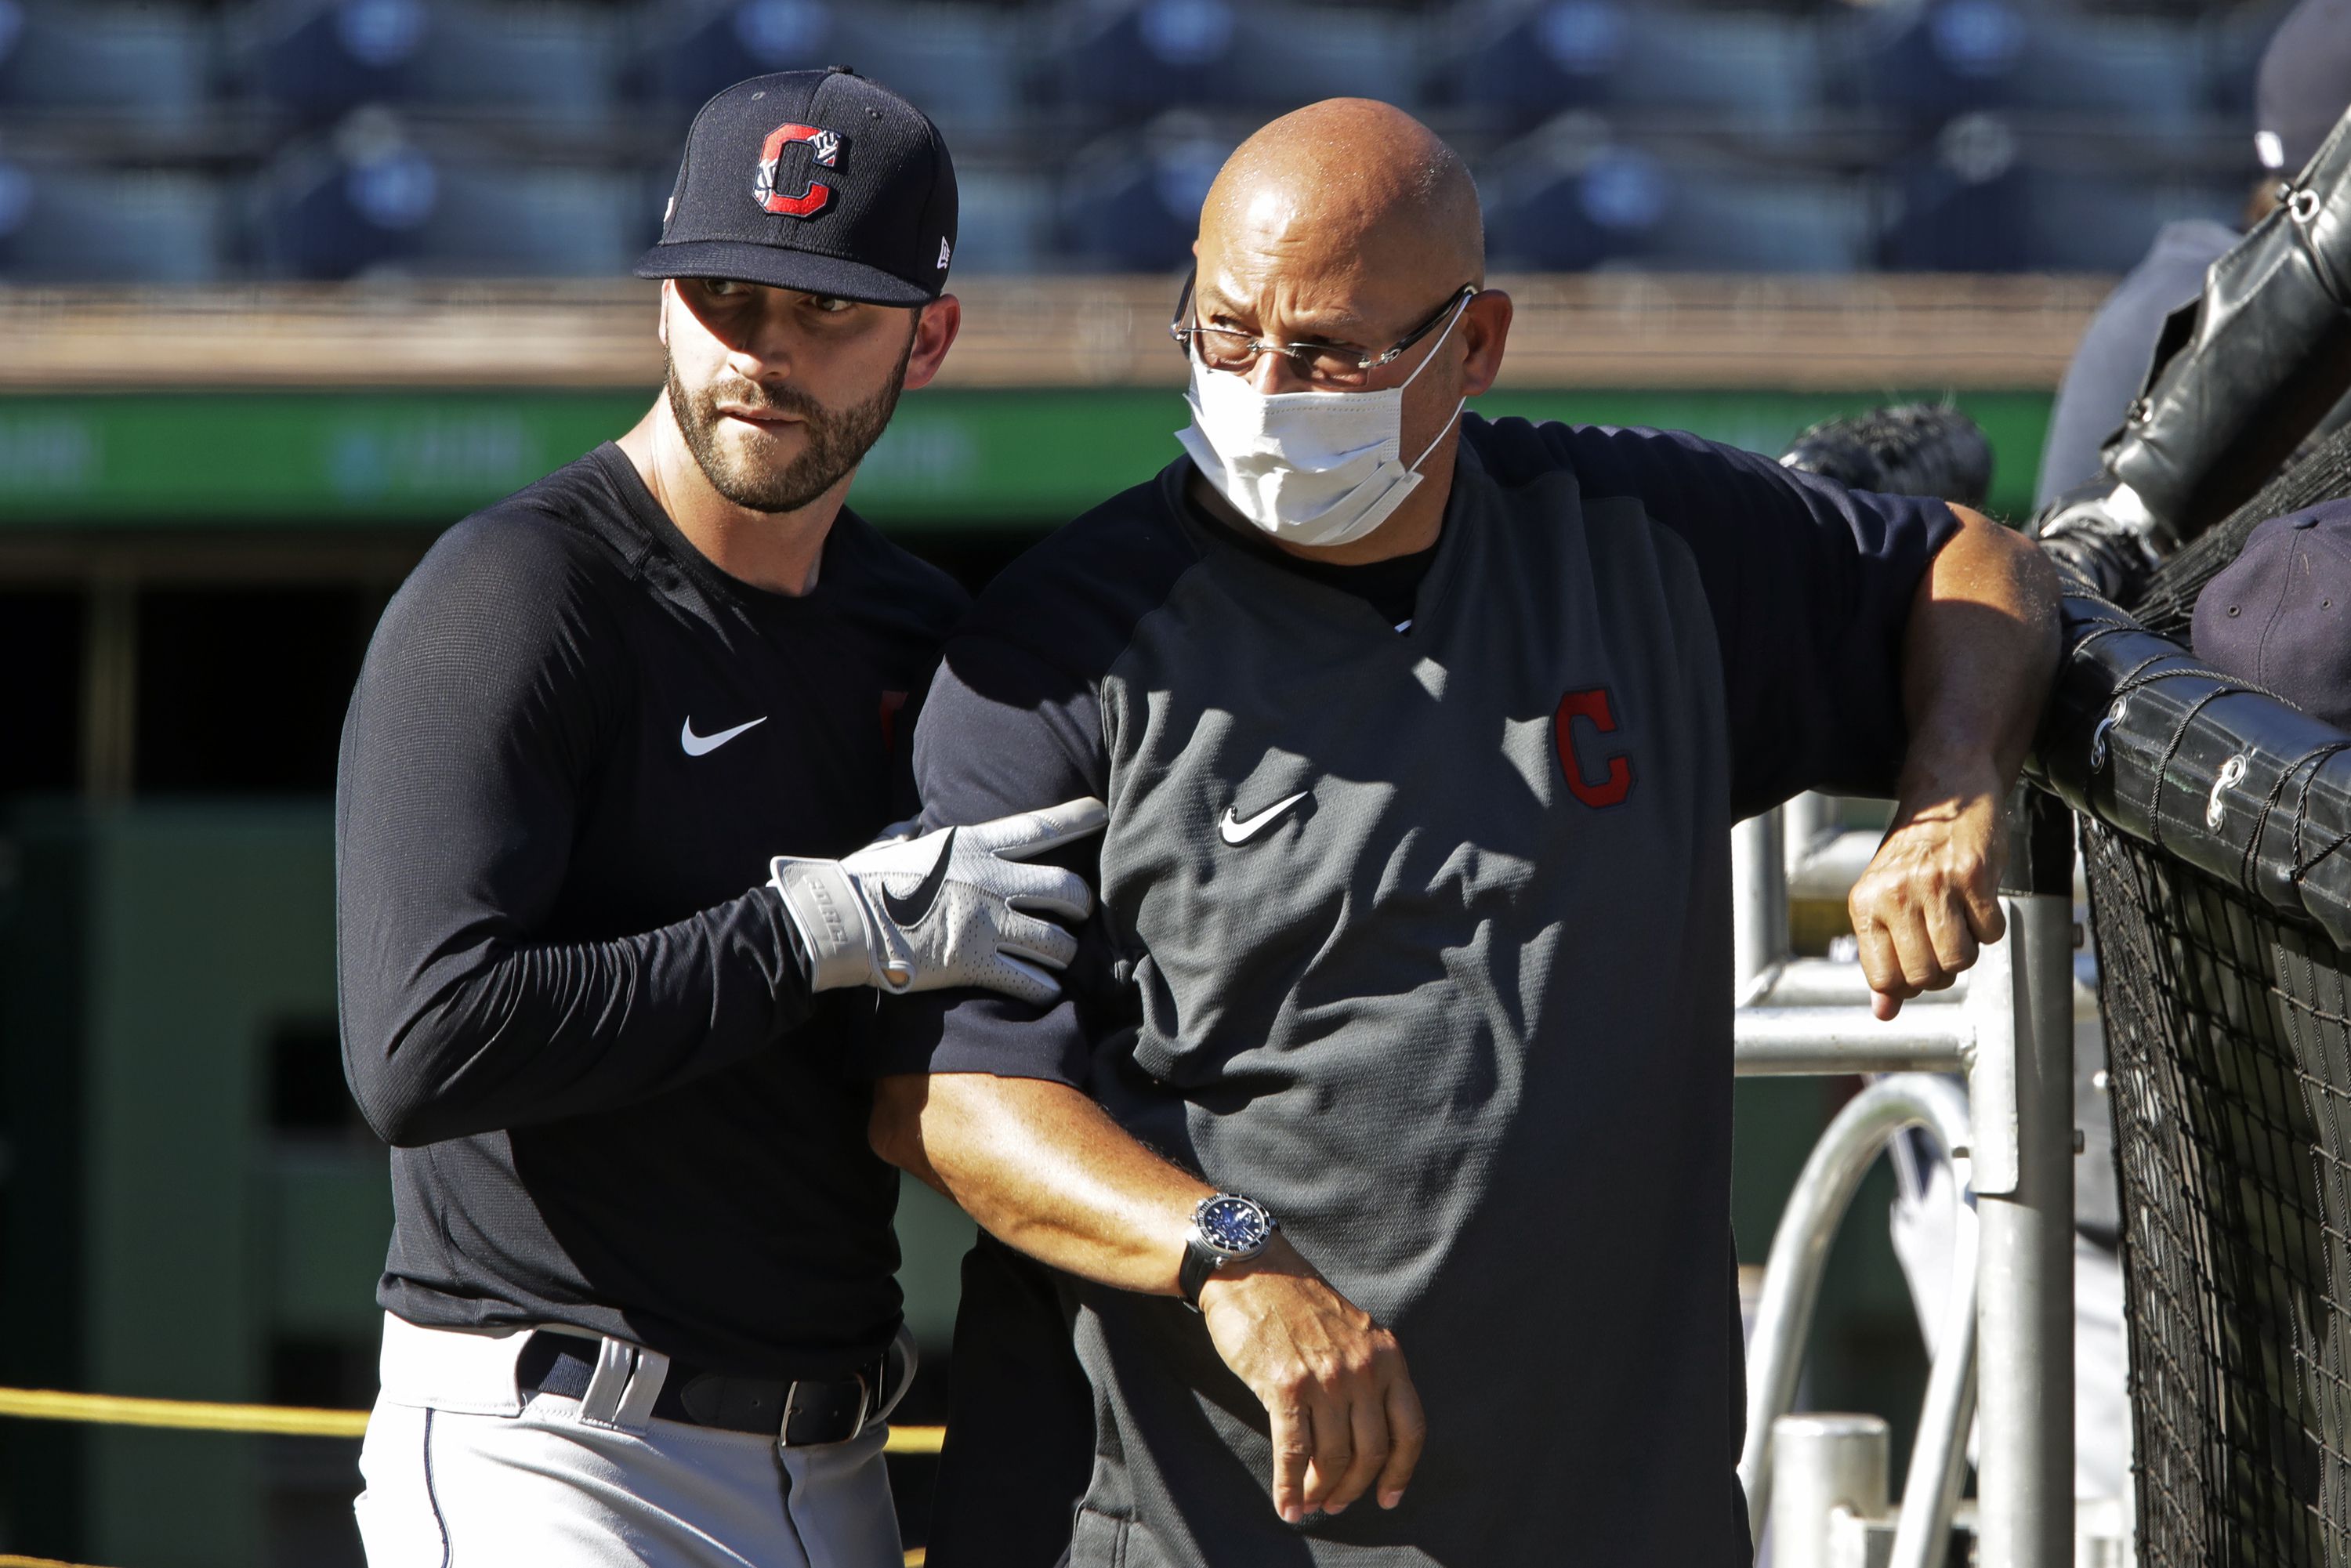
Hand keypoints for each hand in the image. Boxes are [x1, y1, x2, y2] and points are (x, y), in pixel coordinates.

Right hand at [770, 797, 1106, 1004]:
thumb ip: (907, 834)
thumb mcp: (888, 846)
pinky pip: (1032, 981)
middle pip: (1067, 888)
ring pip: (1057, 941)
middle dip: (1081, 905)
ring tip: (1059, 960)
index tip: (1101, 811)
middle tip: (1078, 916)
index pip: (1037, 827)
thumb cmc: (859, 883)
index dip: (1076, 818)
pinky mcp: (976, 964)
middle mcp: (990, 881)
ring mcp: (986, 923)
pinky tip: (1044, 992)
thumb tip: (906, 827)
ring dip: (1064, 954)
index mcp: (972, 846)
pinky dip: (1045, 989)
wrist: (842, 921)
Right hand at [1196, 1234, 1425, 1523]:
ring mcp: (1326, 1379)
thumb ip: (1367, 1374)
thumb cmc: (1298, 1304)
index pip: (1410, 1429)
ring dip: (1322, 1492)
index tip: (1388, 1497)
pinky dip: (1290, 1488)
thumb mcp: (1353, 1332)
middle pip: (1372, 1452)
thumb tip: (1365, 1438)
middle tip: (1338, 1503)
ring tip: (1311, 1504)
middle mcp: (1363, 1369)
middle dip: (1355, 1488)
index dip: (1401, 1472)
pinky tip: (1287, 1505)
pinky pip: (1293, 1453)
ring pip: (1333, 1458)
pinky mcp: (1286, 1387)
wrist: (1251, 1270)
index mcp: (1386, 1355)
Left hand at [1847, 777, 2006, 1020]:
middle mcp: (1896, 894)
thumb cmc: (1912, 856)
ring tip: (1957, 923)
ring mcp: (1936, 884)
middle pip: (1925, 976)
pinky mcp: (1975, 875)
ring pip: (1960, 961)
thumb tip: (1884, 1013)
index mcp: (1865, 904)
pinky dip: (1990, 928)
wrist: (1945, 796)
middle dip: (1939, 972)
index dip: (1906, 984)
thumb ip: (1882, 958)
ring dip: (1966, 952)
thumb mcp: (1882, 902)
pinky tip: (1976, 904)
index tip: (1915, 966)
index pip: (1884, 978)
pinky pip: (1991, 934)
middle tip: (1940, 943)